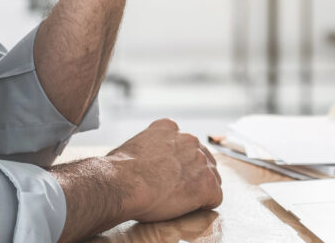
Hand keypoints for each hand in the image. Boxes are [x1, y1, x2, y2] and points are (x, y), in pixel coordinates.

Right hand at [107, 118, 222, 222]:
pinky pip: (215, 196)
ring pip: (212, 177)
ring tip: (180, 199)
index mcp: (169, 128)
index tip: (171, 172)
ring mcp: (200, 160)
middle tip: (176, 189)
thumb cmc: (119, 171)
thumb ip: (148, 146)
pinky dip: (205, 204)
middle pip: (202, 158)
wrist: (123, 184)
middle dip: (193, 173)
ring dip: (200, 188)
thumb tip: (143, 160)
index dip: (180, 161)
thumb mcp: (133, 145)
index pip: (185, 142)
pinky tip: (189, 207)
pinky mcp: (206, 183)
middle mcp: (188, 139)